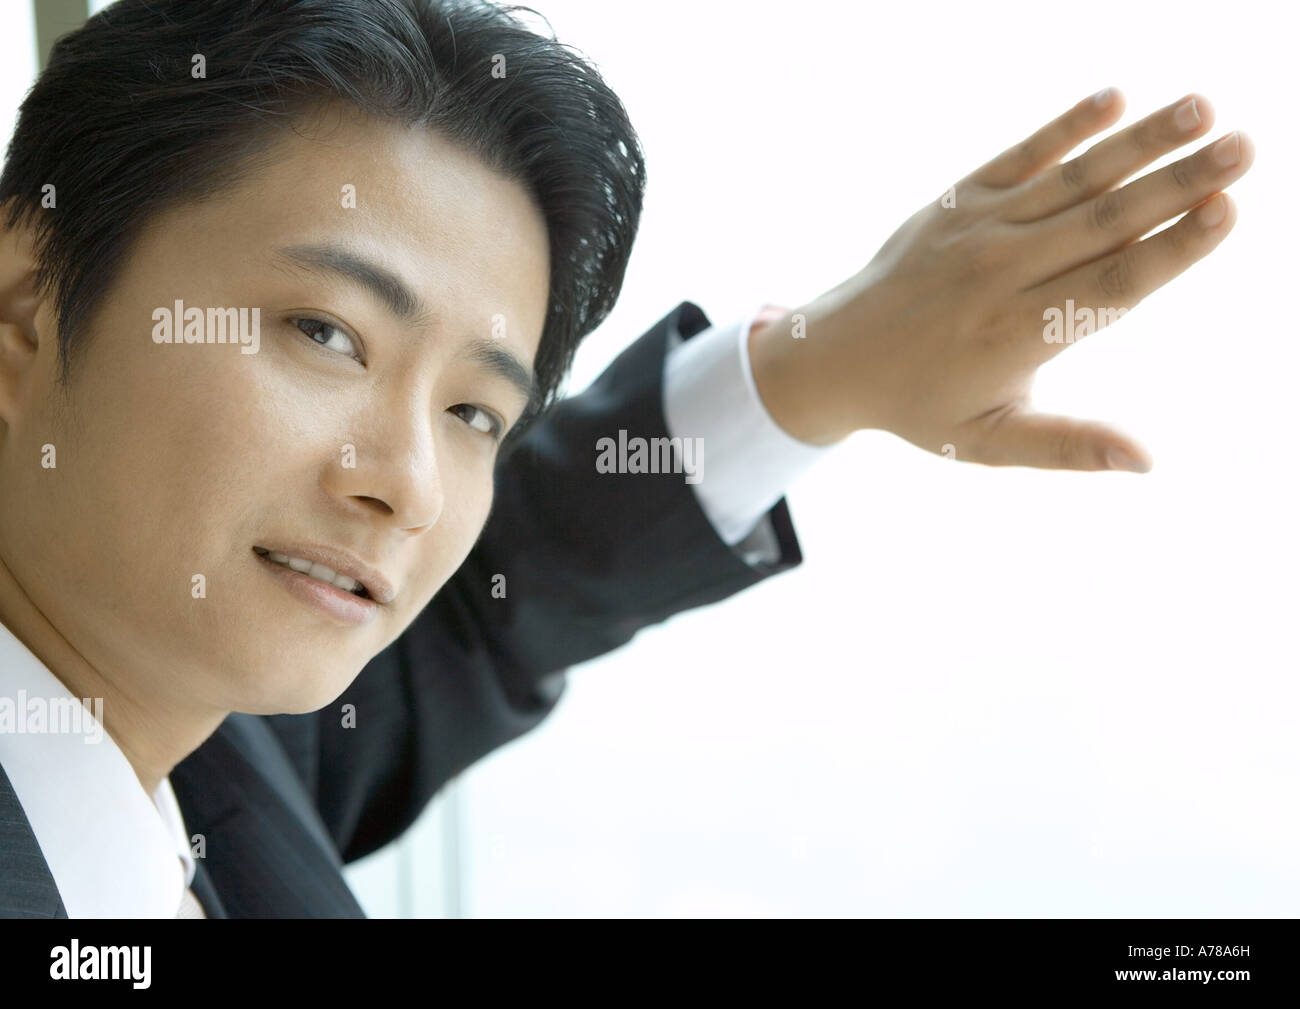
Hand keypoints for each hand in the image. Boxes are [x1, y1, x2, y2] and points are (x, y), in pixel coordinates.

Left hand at [749, 88, 1253, 470]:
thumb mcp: (989, 442)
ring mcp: (978, 231)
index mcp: (1018, 334)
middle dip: (1178, 183)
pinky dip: (1064, 127)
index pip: (1112, 285)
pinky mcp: (956, 201)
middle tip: (1245, 148)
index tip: (1225, 211)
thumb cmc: (922, 404)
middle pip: (1105, 222)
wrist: (837, 356)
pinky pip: (1018, 155)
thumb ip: (1068, 446)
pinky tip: (1115, 96)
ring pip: (1071, 180)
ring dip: (1139, 142)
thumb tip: (1147, 462)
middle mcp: (1001, 274)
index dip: (1172, 249)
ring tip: (1202, 108)